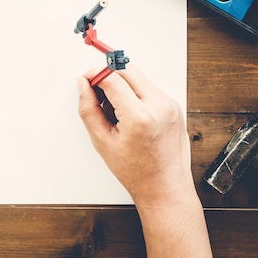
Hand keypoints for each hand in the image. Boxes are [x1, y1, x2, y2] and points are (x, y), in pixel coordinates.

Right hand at [78, 66, 213, 257]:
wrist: (165, 187)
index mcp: (140, 117)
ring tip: (114, 109)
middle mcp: (159, 106)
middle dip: (108, 74)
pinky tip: (128, 114)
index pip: (112, 78)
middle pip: (128, 70)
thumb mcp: (102, 141)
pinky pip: (149, 88)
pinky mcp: (174, 105)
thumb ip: (88, 108)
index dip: (94, 75)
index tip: (85, 80)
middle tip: (96, 91)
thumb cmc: (136, 171)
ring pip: (138, 77)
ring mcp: (170, 104)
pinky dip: (134, 93)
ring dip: (122, 84)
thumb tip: (83, 85)